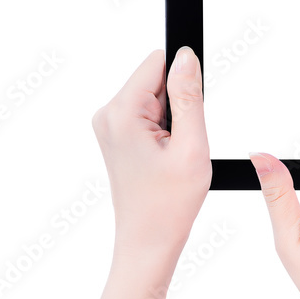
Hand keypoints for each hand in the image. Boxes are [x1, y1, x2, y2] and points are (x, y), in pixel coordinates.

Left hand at [74, 47, 211, 298]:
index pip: (158, 62)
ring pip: (155, 96)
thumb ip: (189, 96)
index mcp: (122, 112)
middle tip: (180, 143)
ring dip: (172, 119)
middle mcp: (107, 114)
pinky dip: (164, 129)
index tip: (190, 112)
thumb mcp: (191, 146)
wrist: (148, 241)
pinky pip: (149, 112)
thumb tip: (186, 56)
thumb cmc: (169, 204)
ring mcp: (109, 124)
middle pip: (156, 78)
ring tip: (172, 154)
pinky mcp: (116, 134)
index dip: (185, 80)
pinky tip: (164, 157)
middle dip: (178, 103)